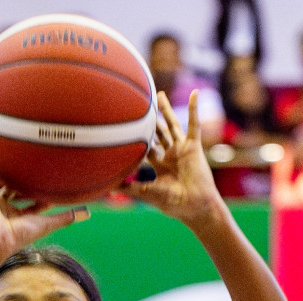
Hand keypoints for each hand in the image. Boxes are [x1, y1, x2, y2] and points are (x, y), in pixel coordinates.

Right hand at [0, 140, 87, 258]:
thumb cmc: (21, 235)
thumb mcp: (48, 223)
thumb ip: (66, 218)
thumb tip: (88, 213)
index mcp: (18, 213)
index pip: (30, 198)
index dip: (39, 189)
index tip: (48, 177)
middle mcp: (4, 204)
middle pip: (11, 184)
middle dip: (15, 172)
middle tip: (21, 154)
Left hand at [121, 91, 224, 228]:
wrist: (194, 206)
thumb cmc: (173, 203)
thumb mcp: (147, 193)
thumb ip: (130, 187)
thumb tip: (108, 187)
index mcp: (160, 165)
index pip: (146, 148)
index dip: (137, 140)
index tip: (124, 129)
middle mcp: (171, 155)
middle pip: (158, 133)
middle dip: (150, 120)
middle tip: (139, 104)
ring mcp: (182, 149)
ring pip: (172, 125)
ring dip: (166, 110)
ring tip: (158, 94)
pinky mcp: (193, 146)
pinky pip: (194, 124)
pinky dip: (194, 108)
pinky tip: (194, 93)